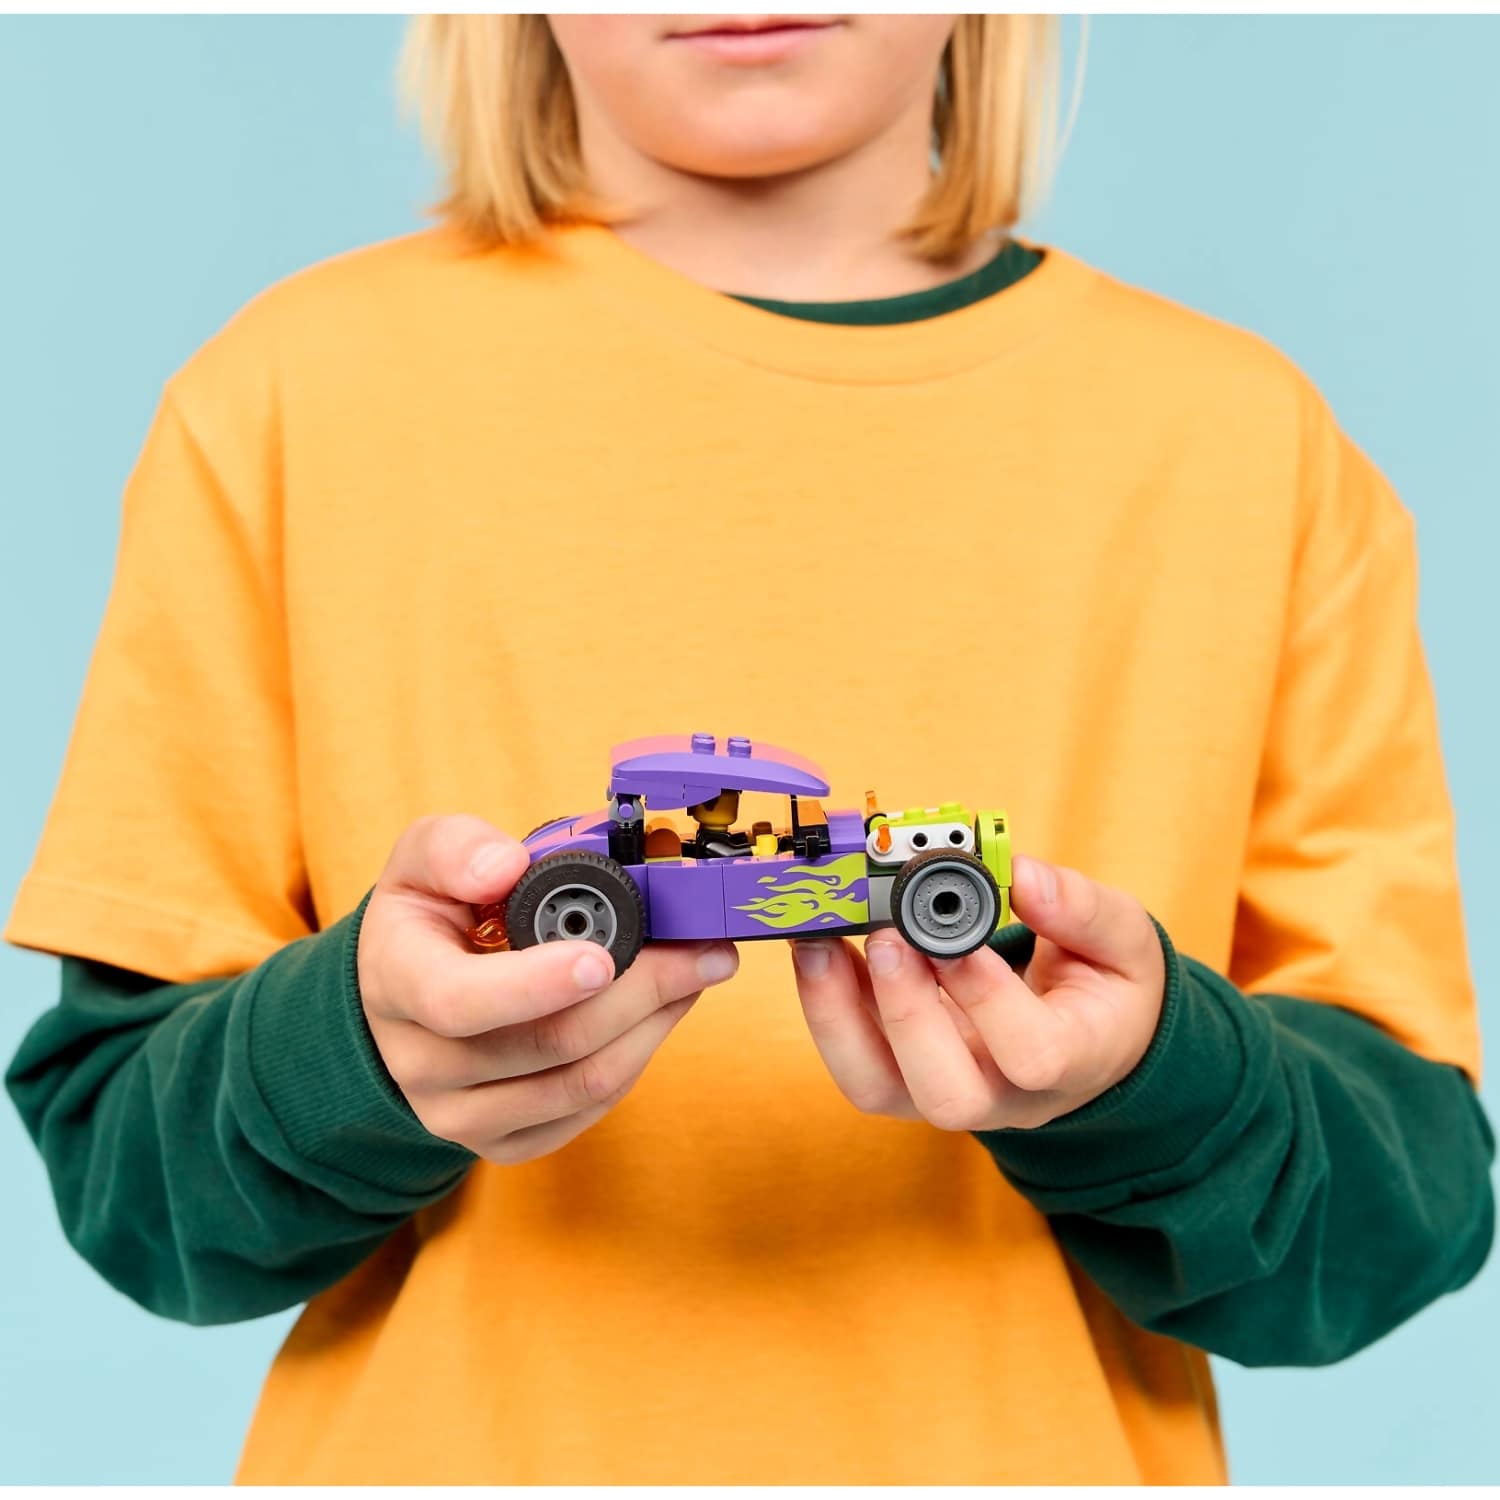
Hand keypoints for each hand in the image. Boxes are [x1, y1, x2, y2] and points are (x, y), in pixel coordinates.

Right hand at [357, 815, 737, 1162]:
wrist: (403, 993)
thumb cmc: (427, 918)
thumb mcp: (422, 860)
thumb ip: (457, 849)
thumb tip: (508, 866)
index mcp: (396, 982)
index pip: (459, 1002)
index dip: (536, 985)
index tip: (603, 958)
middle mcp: (420, 1063)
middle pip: (548, 1043)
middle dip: (640, 991)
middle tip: (699, 949)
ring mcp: (460, 1113)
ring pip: (581, 1082)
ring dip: (654, 1022)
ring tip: (695, 970)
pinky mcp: (503, 1141)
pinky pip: (588, 1110)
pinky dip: (639, 1055)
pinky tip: (663, 1009)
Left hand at [789, 854, 1164, 1130]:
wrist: (1089, 1038)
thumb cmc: (1105, 987)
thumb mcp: (1123, 940)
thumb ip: (1082, 909)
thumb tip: (1022, 875)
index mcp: (1075, 1060)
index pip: (1033, 1055)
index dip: (988, 998)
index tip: (957, 938)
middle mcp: (1006, 1095)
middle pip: (947, 1096)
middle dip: (904, 1014)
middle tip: (884, 938)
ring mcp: (948, 1092)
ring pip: (878, 1089)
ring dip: (836, 1015)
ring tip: (819, 941)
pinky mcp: (904, 1077)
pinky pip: (853, 1061)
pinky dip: (825, 1006)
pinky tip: (821, 948)